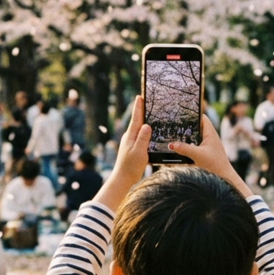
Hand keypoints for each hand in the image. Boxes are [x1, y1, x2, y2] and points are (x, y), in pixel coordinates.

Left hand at [94, 96, 150, 212]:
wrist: (123, 178)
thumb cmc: (131, 166)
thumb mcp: (139, 152)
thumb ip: (143, 138)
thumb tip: (147, 125)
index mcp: (131, 135)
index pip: (136, 118)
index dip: (138, 107)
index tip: (140, 96)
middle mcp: (130, 136)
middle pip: (137, 120)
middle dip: (142, 110)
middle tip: (147, 100)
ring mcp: (131, 142)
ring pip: (139, 127)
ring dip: (144, 119)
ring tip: (151, 112)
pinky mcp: (133, 147)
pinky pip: (140, 135)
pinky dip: (145, 130)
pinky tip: (150, 130)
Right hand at [169, 116, 251, 196]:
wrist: (224, 178)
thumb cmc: (215, 165)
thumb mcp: (198, 155)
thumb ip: (184, 149)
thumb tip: (171, 144)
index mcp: (210, 133)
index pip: (201, 117)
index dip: (193, 113)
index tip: (181, 112)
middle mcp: (209, 137)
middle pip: (195, 127)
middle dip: (185, 126)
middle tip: (172, 124)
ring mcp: (206, 145)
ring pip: (193, 137)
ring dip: (185, 137)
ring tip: (172, 135)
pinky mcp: (204, 153)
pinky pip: (193, 145)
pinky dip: (186, 145)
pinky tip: (177, 148)